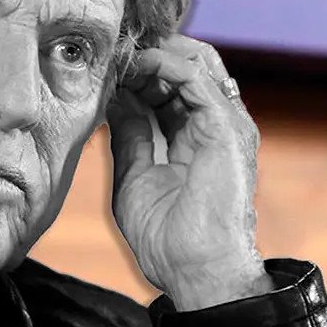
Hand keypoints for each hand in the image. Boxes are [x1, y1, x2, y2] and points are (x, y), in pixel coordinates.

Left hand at [106, 35, 273, 310]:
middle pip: (184, 68)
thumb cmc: (167, 240)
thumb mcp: (134, 175)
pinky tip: (134, 66)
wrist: (196, 271)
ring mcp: (224, 124)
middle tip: (107, 55)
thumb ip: (129, 135)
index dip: (135, 72)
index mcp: (195, 139)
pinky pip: (195, 76)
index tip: (101, 67)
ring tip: (118, 57)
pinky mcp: (224, 126)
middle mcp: (214, 126)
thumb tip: (113, 99)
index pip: (168, 88)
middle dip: (143, 57)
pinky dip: (162, 63)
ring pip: (193, 62)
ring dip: (152, 54)